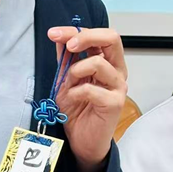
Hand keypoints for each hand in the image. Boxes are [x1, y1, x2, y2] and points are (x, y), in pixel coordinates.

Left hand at [47, 26, 127, 171]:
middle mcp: (117, 71)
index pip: (98, 35)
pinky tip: (72, 99)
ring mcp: (118, 87)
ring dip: (75, 71)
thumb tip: (60, 37)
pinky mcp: (114, 103)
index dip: (75, 30)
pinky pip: (91, 89)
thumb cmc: (77, 110)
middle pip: (111, 38)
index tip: (54, 33)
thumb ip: (66, 60)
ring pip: (99, 63)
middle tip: (68, 45)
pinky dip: (75, 92)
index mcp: (107, 62)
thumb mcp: (66, 80)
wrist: (82, 141)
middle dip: (86, 37)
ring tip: (68, 86)